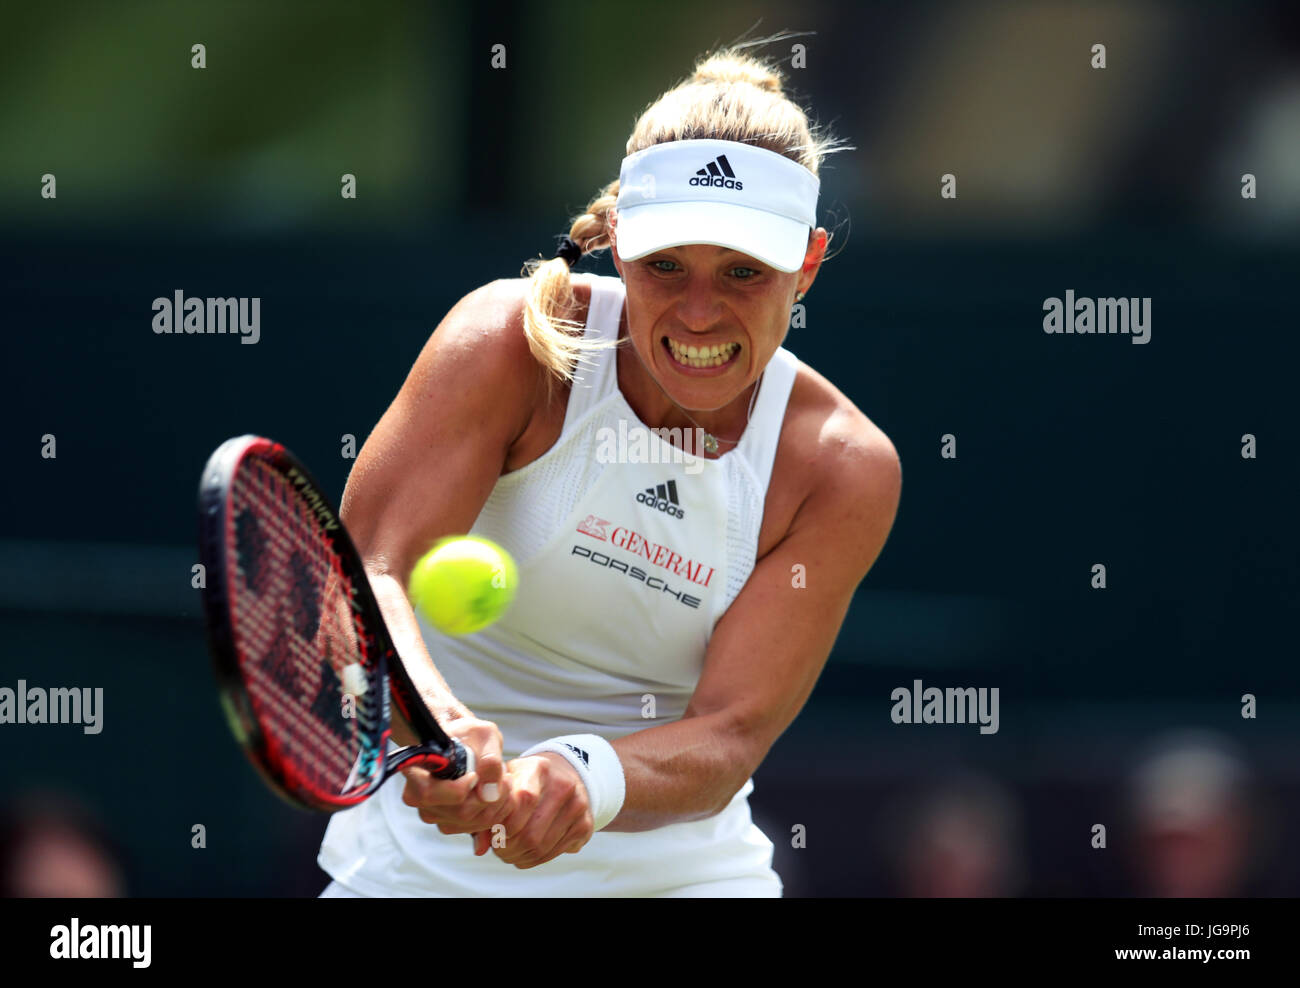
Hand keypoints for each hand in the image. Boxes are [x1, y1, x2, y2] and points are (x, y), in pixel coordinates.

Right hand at [399, 714, 509, 838]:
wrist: (466, 743)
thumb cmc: (470, 735)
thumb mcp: (484, 735)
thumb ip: (490, 759)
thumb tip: (490, 792)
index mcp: (416, 771)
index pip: (429, 793)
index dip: (458, 790)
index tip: (475, 776)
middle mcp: (418, 797)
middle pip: (459, 812)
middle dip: (491, 798)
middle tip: (506, 778)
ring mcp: (432, 813)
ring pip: (470, 823)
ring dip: (497, 806)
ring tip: (505, 783)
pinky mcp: (448, 823)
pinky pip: (475, 828)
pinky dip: (496, 814)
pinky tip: (502, 798)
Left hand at [487, 752, 594, 868]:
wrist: (564, 774)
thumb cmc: (524, 780)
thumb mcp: (505, 782)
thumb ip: (489, 811)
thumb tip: (479, 849)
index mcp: (539, 768)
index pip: (523, 800)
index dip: (503, 823)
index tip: (491, 830)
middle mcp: (564, 785)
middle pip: (530, 832)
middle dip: (507, 848)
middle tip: (497, 847)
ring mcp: (578, 806)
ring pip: (541, 847)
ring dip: (518, 856)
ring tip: (508, 851)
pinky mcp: (585, 825)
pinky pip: (553, 853)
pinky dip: (534, 859)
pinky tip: (525, 852)